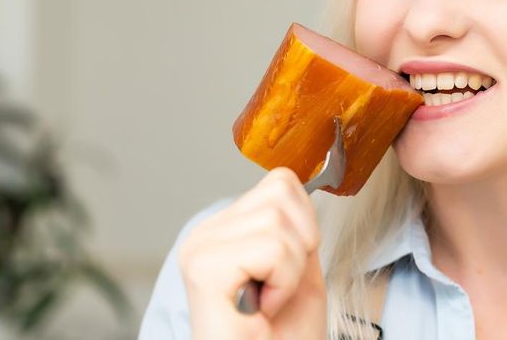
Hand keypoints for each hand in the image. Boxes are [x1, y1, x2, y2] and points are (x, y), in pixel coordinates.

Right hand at [178, 168, 326, 339]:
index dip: (304, 225)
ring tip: (269, 300)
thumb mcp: (299, 272)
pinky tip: (262, 308)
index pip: (280, 182)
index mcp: (226, 231)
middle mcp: (205, 235)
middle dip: (300, 245)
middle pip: (281, 192)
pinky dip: (282, 282)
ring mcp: (200, 250)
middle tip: (279, 288)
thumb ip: (296, 230)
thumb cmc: (283, 338)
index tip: (289, 271)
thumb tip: (306, 189)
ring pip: (277, 220)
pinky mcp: (204, 270)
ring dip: (290, 269)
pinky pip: (270, 248)